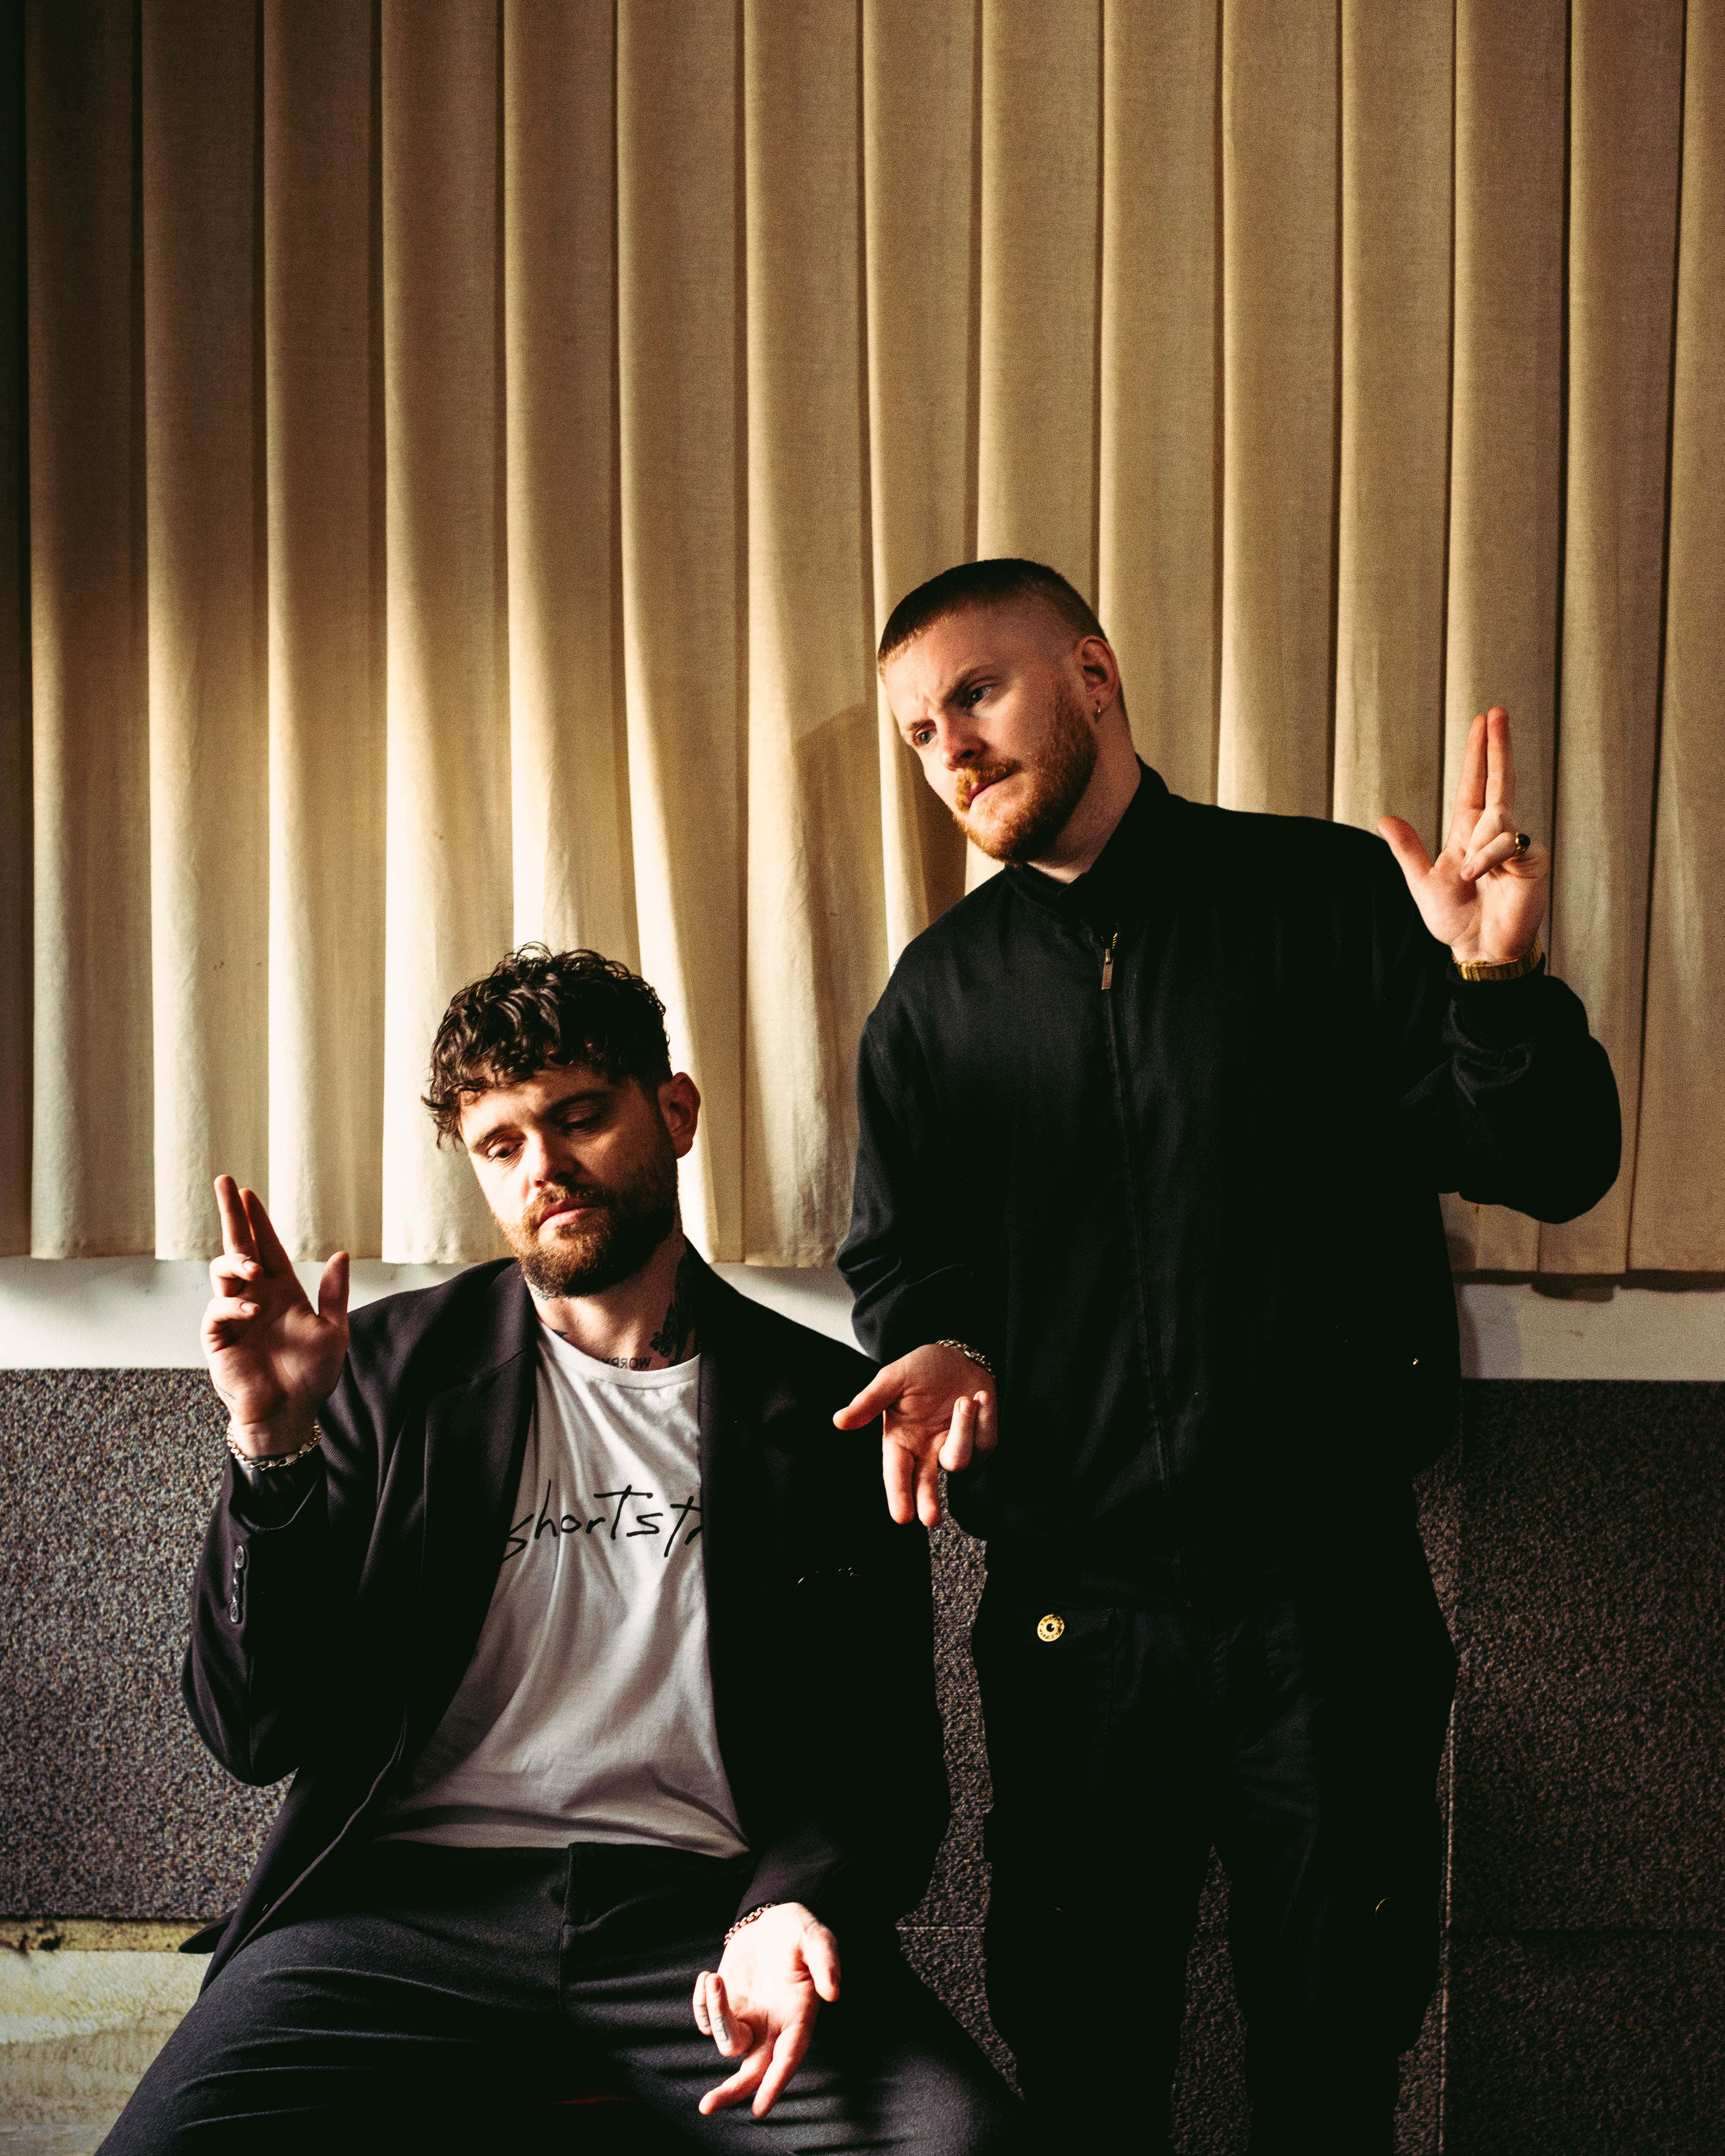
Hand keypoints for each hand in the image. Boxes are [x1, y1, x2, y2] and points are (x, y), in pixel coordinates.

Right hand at [202, 1176, 348, 1456]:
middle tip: (225, 1183)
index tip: (248, 1192)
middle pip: (237, 1247)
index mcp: (281, 1291)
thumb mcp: (334, 1331)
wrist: (291, 1413)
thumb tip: (342, 1254)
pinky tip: (252, 1309)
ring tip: (253, 1269)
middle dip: (231, 1215)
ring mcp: (234, 1315)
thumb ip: (335, 1293)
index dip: (257, 1221)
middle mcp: (254, 1296)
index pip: (266, 1247)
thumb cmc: (312, 1375)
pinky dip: (234, 1305)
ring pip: (223, 1272)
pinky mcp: (218, 1337)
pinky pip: (218, 1311)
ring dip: (236, 1263)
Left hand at [692, 1903, 840, 2117]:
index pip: (787, 2059)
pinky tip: (708, 1978)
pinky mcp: (727, 2007)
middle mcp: (772, 2029)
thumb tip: (833, 1991)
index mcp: (798, 2019)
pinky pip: (706, 2022)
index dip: (775, 2084)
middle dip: (731, 2091)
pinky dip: (701, 2005)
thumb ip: (826, 1962)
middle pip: (752, 2072)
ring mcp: (748, 2020)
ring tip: (713, 1978)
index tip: (759, 2108)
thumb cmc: (799, 1932)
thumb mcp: (817, 1939)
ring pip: (727, 2043)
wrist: (772, 1920)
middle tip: (707, 2105)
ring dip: (714, 2015)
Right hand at [832, 1343, 996, 1527]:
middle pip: (927, 1485)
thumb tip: (839, 1421)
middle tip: (931, 1518)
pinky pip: (985, 1440)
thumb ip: (869, 1402)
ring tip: (964, 1400)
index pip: (897, 1473)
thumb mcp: (892, 1379)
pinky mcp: (980, 1440)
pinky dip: (985, 1417)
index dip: (899, 1495)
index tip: (902, 1517)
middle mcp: (926, 1450)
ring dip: (963, 1430)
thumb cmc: (919, 1369)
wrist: (955, 1355)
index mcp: (900, 1440)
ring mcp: (953, 1447)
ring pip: (959, 1459)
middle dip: (929, 1502)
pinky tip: (980, 1396)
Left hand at [1378, 706, 1548, 965]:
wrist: (1480, 949)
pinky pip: (1507, 844)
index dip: (1479, 754)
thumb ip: (1407, 849)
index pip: (1475, 784)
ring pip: (1498, 820)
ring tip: (1469, 877)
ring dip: (1478, 848)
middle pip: (1499, 781)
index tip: (1483, 721)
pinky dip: (1488, 859)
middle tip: (1496, 711)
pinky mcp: (1530, 860)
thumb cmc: (1455, 920)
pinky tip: (1481, 877)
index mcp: (1468, 832)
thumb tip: (1384, 818)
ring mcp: (1515, 844)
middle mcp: (1494, 832)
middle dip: (1497, 746)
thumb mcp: (1423, 882)